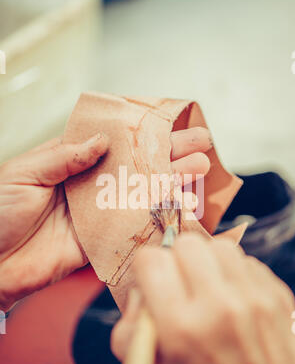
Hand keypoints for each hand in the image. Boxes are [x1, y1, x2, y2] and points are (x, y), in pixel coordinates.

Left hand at [0, 127, 211, 311]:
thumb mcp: (25, 173)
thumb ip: (64, 157)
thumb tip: (101, 141)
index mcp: (66, 161)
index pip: (110, 140)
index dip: (138, 131)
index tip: (168, 122)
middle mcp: (86, 185)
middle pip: (133, 166)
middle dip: (167, 154)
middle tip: (199, 144)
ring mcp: (95, 213)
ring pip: (139, 195)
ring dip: (169, 183)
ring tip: (198, 170)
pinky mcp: (97, 241)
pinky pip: (129, 229)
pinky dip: (155, 219)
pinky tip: (178, 207)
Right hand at [112, 233, 294, 363]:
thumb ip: (128, 333)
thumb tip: (139, 292)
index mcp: (180, 328)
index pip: (151, 260)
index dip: (146, 267)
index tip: (152, 279)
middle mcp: (219, 307)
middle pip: (186, 244)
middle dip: (176, 259)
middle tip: (181, 282)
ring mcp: (252, 298)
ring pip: (219, 245)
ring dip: (207, 261)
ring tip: (208, 286)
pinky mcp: (275, 295)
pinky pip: (246, 261)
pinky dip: (234, 272)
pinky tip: (232, 296)